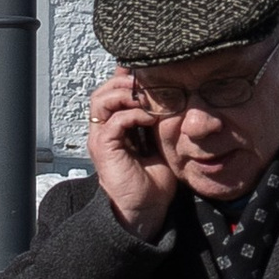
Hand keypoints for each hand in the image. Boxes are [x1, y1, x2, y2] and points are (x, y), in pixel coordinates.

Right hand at [87, 75, 176, 240]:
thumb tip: (177, 97)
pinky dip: (133, 114)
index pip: (112, 91)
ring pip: (102, 101)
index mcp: (114, 125)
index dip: (126, 78)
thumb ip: (160, 119)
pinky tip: (151, 118)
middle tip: (149, 80)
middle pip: (103, 91)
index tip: (149, 70)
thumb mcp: (160, 141)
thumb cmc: (154, 178)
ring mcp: (101, 138)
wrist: (147, 209)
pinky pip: (114, 122)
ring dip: (125, 93)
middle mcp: (103, 129)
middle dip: (125, 81)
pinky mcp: (105, 149)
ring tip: (148, 96)